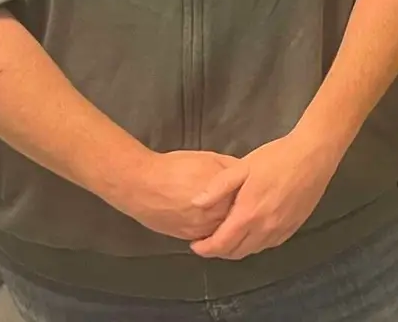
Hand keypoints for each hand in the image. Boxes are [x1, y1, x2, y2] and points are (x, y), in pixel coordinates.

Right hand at [107, 149, 245, 240]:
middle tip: (248, 204)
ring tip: (230, 212)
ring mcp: (201, 230)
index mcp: (225, 197)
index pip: (249, 201)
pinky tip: (214, 219)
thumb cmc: (175, 168)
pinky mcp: (187, 237)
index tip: (257, 191)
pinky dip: (214, 229)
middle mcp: (215, 217)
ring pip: (224, 230)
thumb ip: (232, 169)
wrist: (140, 185)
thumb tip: (248, 172)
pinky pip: (208, 236)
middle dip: (243, 212)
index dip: (254, 196)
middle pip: (238, 218)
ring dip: (229, 223)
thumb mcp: (210, 159)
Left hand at [190, 129, 344, 259]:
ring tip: (229, 237)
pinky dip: (256, 244)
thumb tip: (195, 203)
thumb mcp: (242, 167)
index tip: (195, 245)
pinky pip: (270, 244)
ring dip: (237, 249)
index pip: (220, 244)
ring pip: (253, 250)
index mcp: (248, 214)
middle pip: (236, 252)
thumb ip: (217, 187)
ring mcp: (282, 229)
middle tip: (209, 241)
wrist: (314, 154)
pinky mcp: (294, 226)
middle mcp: (265, 228)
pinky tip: (252, 232)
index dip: (204, 249)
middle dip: (218, 251)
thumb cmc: (276, 157)